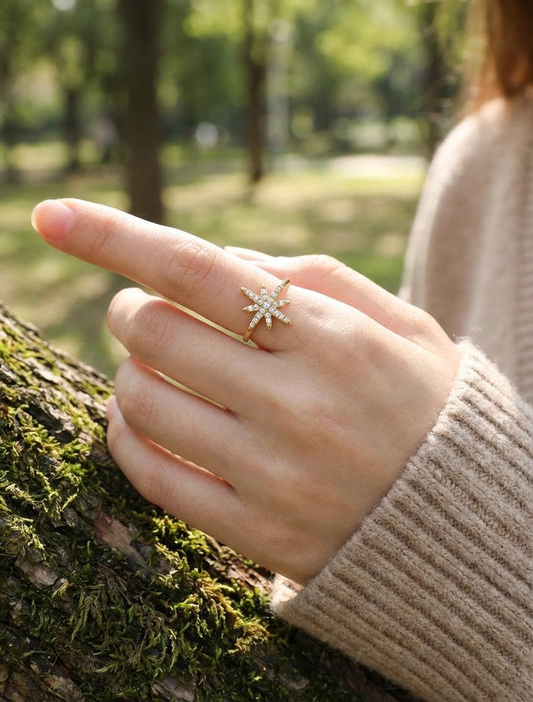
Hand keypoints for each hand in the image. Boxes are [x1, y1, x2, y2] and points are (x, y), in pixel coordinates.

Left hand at [31, 199, 459, 583]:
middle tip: (144, 310)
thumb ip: (311, 274)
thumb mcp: (399, 320)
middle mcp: (296, 403)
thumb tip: (215, 256)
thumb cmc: (426, 403)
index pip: (199, 270)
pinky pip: (151, 476)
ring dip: (129, 371)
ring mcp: (270, 474)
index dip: (115, 236)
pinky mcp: (253, 531)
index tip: (52, 215)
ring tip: (154, 367)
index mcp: (332, 337)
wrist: (463, 522)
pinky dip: (127, 436)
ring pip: (140, 402)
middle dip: (130, 309)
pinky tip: (142, 420)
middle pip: (154, 333)